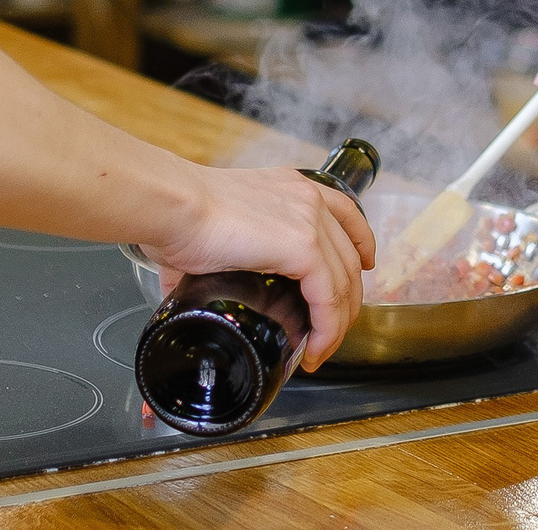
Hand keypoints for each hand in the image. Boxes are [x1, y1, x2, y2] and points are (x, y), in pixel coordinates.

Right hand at [142, 164, 377, 366]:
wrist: (171, 206)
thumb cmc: (177, 216)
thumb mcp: (212, 231)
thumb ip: (209, 260)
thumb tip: (183, 293)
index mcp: (291, 188)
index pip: (345, 213)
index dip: (361, 242)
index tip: (366, 265)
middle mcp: (308, 199)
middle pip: (349, 255)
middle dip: (347, 298)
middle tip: (332, 330)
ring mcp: (310, 221)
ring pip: (344, 281)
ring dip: (338, 322)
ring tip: (321, 350)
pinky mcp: (303, 247)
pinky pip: (328, 296)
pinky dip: (327, 328)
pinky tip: (316, 348)